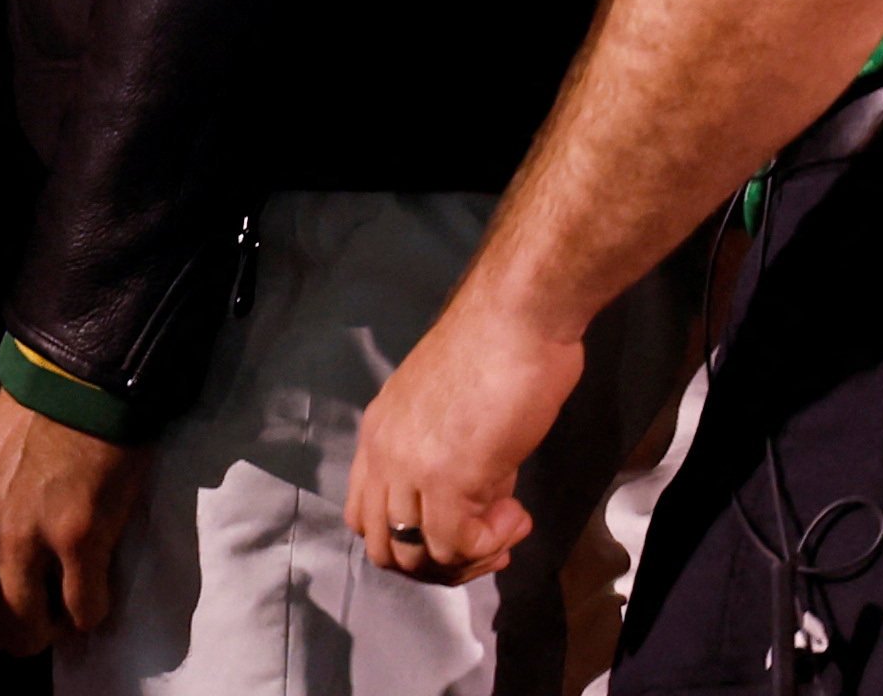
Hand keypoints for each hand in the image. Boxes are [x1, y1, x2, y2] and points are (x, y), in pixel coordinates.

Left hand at [0, 384, 147, 652]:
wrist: (74, 379)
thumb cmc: (18, 408)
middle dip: (8, 630)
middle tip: (31, 621)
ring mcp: (24, 538)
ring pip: (29, 627)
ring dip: (48, 631)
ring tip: (61, 618)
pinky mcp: (77, 541)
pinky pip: (83, 611)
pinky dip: (89, 616)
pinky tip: (93, 600)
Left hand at [347, 285, 584, 583]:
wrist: (514, 319)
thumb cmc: (494, 353)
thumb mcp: (449, 414)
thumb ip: (449, 459)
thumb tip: (477, 502)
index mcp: (376, 434)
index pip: (363, 516)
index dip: (411, 539)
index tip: (460, 525)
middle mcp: (380, 453)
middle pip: (382, 548)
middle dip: (436, 564)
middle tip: (486, 543)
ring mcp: (409, 468)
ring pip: (414, 558)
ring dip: (467, 558)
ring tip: (507, 528)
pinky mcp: (448, 480)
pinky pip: (456, 546)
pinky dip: (490, 545)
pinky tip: (518, 516)